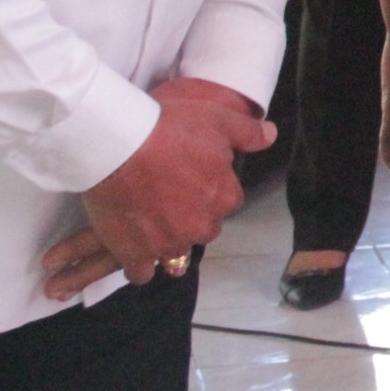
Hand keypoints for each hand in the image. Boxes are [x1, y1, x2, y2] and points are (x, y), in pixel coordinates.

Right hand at [44, 78, 273, 300]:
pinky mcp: (135, 254)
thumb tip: (271, 136)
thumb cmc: (169, 129)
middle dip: (189, 216)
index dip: (209, 188)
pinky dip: (139, 263)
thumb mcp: (218, 119)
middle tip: (166, 195)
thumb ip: (249, 132)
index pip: (226, 200)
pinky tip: (132, 250)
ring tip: (146, 221)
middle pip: (202, 227)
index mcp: (225, 198)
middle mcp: (202, 226)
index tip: (190, 176)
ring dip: (166, 239)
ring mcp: (168, 243)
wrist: (117, 145)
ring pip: (175, 249)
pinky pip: (142, 271)